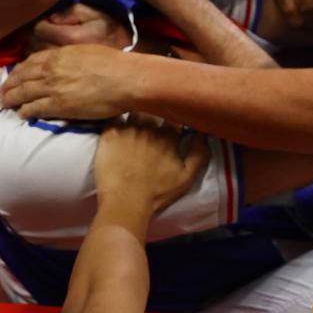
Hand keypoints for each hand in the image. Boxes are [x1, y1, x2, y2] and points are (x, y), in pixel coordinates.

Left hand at [0, 44, 140, 121]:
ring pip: (23, 93)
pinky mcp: (58, 105)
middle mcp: (50, 70)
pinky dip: (25, 111)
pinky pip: (35, 108)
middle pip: (22, 77)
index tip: (14, 75)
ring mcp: (52, 88)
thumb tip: (67, 62)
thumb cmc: (113, 63)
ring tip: (3, 103)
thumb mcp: (87, 50)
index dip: (19, 70)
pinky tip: (21, 114)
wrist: (123, 79)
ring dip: (11, 99)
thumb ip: (71, 56)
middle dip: (9, 85)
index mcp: (58, 55)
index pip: (31, 62)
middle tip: (1, 91)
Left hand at [93, 118, 209, 218]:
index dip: (172, 117)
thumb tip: (202, 135)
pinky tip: (116, 120)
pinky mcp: (110, 134)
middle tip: (150, 121)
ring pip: (134, 111)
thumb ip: (200, 155)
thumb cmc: (157, 193)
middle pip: (153, 110)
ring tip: (132, 121)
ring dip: (135, 114)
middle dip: (153, 112)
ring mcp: (129, 129)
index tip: (169, 122)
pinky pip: (113, 116)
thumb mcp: (187, 178)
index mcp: (168, 137)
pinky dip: (115, 116)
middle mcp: (149, 128)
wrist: (126, 202)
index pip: (173, 117)